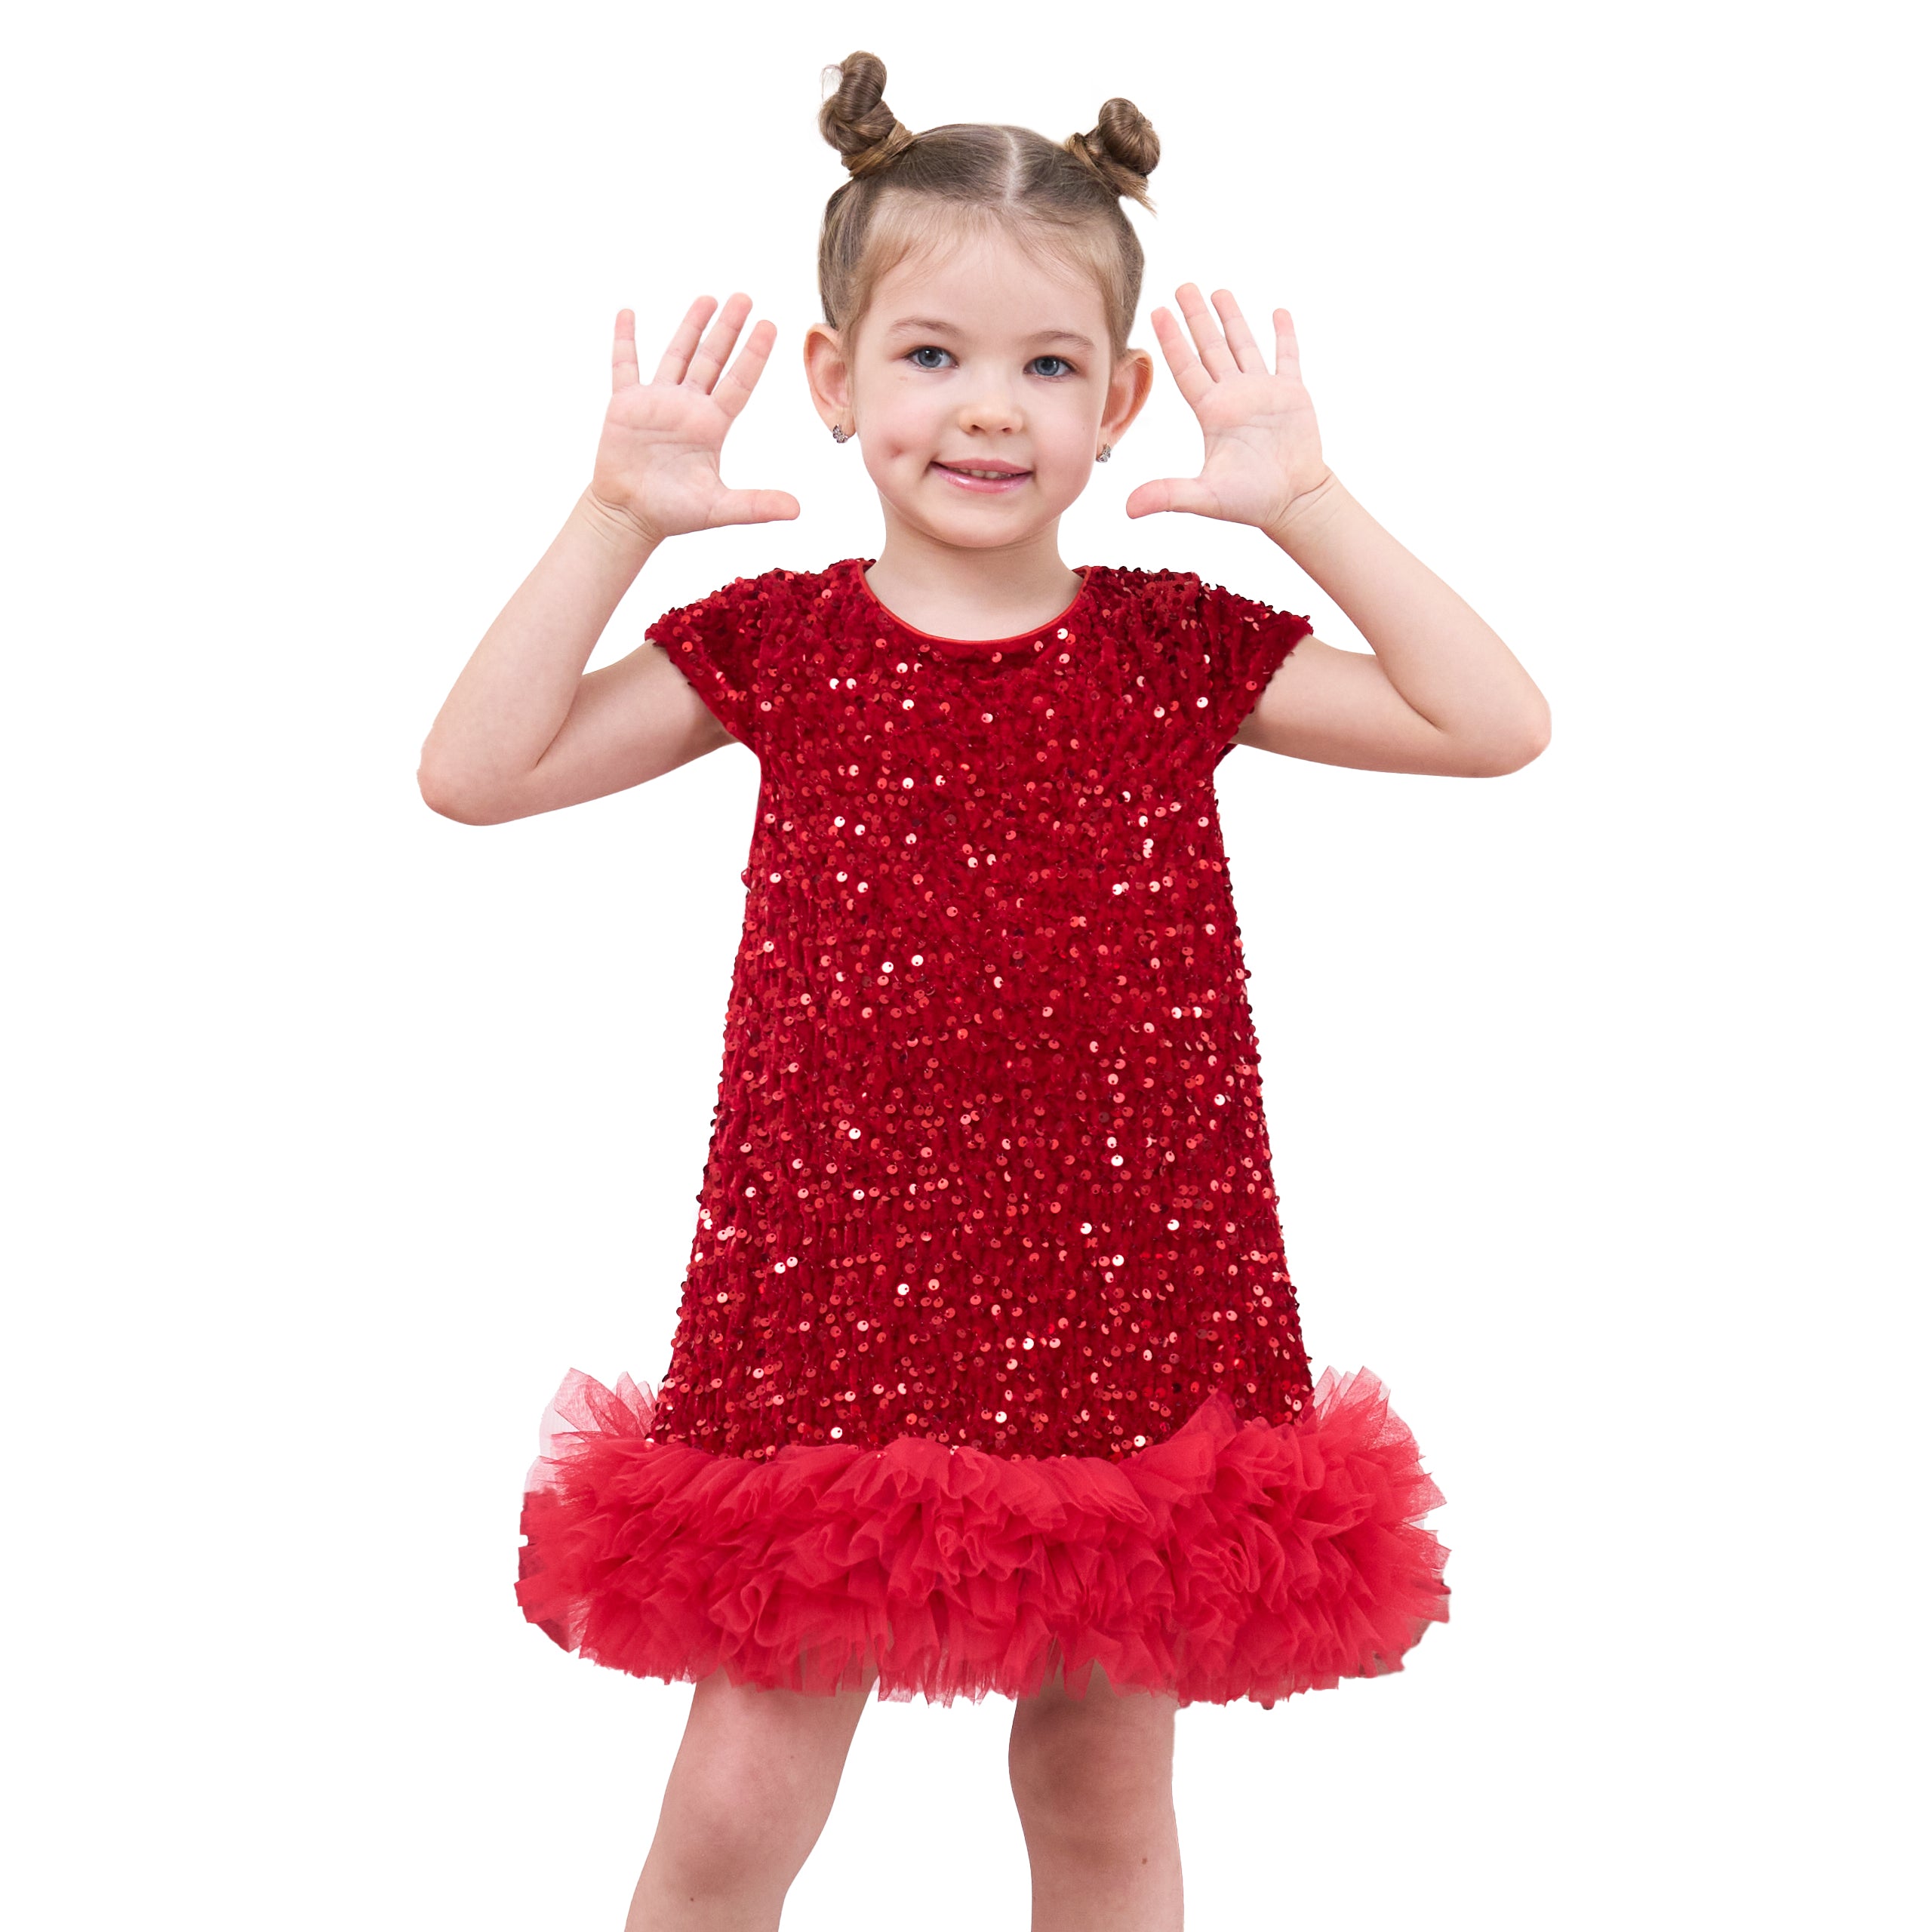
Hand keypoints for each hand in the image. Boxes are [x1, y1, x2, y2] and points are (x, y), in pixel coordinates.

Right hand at [585, 295, 799, 546]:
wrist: (630, 516)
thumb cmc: (674, 512)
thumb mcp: (719, 508)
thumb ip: (757, 505)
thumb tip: (798, 510)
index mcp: (712, 425)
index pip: (739, 382)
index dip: (754, 354)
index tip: (769, 325)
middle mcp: (688, 407)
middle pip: (713, 359)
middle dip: (728, 328)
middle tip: (744, 297)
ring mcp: (657, 402)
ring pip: (677, 355)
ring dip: (691, 326)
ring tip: (708, 298)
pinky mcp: (625, 405)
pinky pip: (624, 365)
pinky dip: (625, 340)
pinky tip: (627, 313)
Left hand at [1125, 285, 1332, 531]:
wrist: (1293, 503)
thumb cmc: (1250, 501)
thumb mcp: (1206, 498)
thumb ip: (1168, 496)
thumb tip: (1127, 509)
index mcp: (1212, 412)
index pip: (1187, 367)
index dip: (1173, 339)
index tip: (1158, 312)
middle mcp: (1234, 396)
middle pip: (1211, 347)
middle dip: (1197, 316)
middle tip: (1183, 287)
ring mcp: (1263, 392)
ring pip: (1244, 345)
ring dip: (1232, 318)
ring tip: (1219, 290)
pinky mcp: (1292, 394)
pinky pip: (1287, 357)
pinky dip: (1284, 335)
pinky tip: (1277, 312)